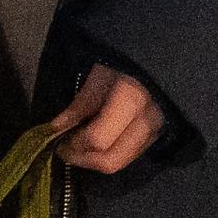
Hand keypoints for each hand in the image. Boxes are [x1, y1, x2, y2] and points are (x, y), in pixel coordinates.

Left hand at [50, 62, 166, 174]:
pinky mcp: (158, 136)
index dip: (74, 145)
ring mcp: (156, 131)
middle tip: (67, 148)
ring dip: (95, 159)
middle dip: (83, 159)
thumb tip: (56, 129)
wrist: (162, 55)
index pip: (98, 139)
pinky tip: (100, 140)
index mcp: (131, 101)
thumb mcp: (100, 74)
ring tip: (81, 144)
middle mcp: (147, 121)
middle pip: (110, 160)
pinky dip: (110, 154)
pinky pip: (130, 156)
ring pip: (121, 162)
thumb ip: (80, 104)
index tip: (59, 139)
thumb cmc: (126, 61)